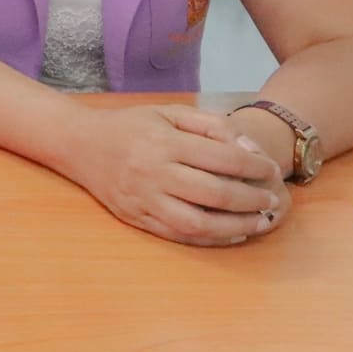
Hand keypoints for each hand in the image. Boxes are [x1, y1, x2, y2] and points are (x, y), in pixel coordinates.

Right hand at [64, 104, 289, 245]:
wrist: (80, 144)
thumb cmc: (130, 125)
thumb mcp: (169, 112)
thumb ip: (211, 125)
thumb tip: (249, 149)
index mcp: (162, 141)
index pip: (221, 157)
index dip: (254, 165)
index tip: (271, 170)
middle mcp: (152, 172)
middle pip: (214, 193)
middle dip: (252, 199)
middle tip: (272, 200)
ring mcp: (143, 199)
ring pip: (198, 223)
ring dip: (236, 226)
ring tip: (259, 223)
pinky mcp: (136, 218)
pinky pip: (178, 235)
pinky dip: (210, 239)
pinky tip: (231, 233)